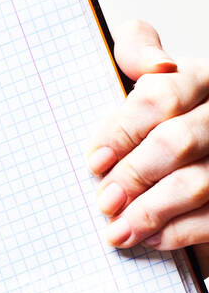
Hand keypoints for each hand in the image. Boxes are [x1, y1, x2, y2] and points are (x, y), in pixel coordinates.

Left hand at [86, 19, 208, 280]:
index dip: (121, 130)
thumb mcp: (154, 79)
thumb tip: (152, 62)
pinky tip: (152, 239)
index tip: (95, 161)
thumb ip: (139, 53)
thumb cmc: (166, 119)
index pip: (160, 96)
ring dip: (151, 212)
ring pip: (197, 184)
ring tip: (118, 230)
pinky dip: (179, 233)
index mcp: (201, 79)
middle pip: (178, 141)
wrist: (192, 159)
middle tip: (104, 200)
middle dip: (134, 174)